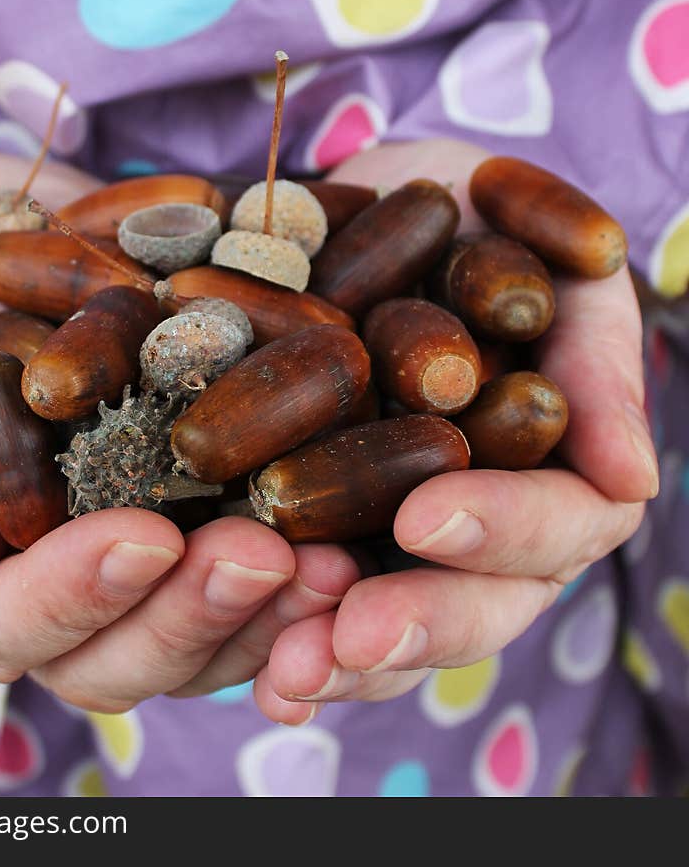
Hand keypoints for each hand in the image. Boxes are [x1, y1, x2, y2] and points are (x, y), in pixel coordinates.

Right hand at [0, 185, 361, 709]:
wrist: (40, 248)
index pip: (0, 623)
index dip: (70, 595)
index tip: (143, 534)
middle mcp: (62, 590)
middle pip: (113, 663)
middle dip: (188, 615)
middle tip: (261, 553)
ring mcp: (145, 580)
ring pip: (200, 653)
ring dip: (268, 621)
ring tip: (330, 564)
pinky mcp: (212, 543)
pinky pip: (261, 604)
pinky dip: (307, 593)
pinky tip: (356, 545)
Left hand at [252, 138, 656, 723]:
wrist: (379, 202)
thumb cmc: (487, 216)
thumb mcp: (555, 258)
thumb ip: (595, 352)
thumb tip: (632, 475)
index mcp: (554, 466)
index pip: (559, 523)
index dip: (504, 529)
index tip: (428, 516)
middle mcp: (482, 517)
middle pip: (474, 602)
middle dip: (416, 623)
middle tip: (350, 641)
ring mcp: (397, 529)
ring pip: (389, 618)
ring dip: (339, 655)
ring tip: (285, 678)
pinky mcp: (319, 523)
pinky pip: (306, 595)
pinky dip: (276, 631)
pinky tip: (249, 676)